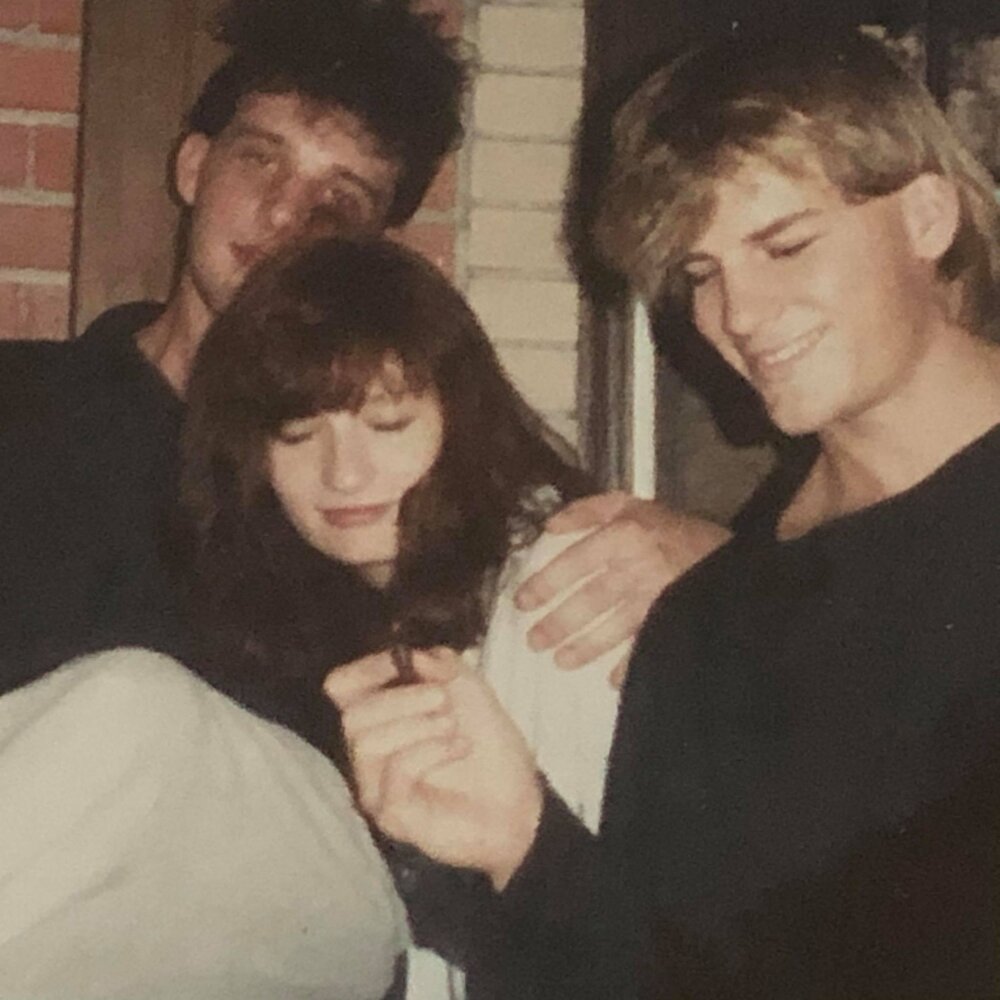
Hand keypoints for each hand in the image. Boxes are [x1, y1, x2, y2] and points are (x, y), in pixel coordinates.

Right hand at [325, 648, 543, 889]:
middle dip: (401, 699)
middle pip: (351, 714)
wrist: (520, 800)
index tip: (405, 662)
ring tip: (452, 726)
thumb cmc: (489, 745)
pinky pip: (395, 771)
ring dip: (417, 725)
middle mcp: (369, 752)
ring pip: (366, 742)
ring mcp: (377, 786)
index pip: (340, 687)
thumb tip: (410, 655)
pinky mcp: (391, 814)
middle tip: (443, 698)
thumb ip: (438, 663)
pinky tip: (459, 748)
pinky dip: (431, 751)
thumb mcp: (469, 688)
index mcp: (381, 716)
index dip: (368, 668)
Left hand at [515, 492, 730, 680]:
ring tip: (560, 661)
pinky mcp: (676, 620)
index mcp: (625, 534)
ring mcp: (658, 597)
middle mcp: (638, 566)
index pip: (576, 561)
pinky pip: (646, 645)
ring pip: (613, 626)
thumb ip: (590, 510)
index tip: (522, 603)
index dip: (546, 583)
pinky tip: (610, 680)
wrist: (735, 556)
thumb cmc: (673, 530)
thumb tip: (549, 527)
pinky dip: (629, 665)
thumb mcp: (634, 506)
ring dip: (584, 646)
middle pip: (591, 599)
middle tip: (534, 642)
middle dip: (559, 623)